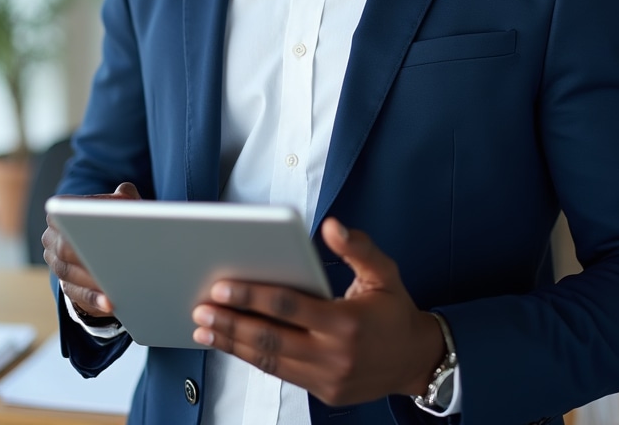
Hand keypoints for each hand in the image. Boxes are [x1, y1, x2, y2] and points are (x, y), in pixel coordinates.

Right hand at [42, 181, 141, 318]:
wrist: (102, 249)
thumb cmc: (113, 222)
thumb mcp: (118, 206)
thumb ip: (123, 196)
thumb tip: (126, 193)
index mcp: (60, 215)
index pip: (62, 212)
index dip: (79, 216)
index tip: (96, 220)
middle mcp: (52, 241)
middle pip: (65, 246)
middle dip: (86, 251)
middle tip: (109, 255)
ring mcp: (58, 266)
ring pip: (70, 273)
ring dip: (91, 279)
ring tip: (113, 281)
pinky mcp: (68, 289)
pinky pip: (78, 295)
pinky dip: (94, 299)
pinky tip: (110, 302)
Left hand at [191, 217, 444, 405]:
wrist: (417, 360)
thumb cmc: (396, 310)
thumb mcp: (384, 271)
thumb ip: (358, 247)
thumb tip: (331, 226)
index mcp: (346, 322)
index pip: (288, 307)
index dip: (252, 296)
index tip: (222, 286)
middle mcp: (334, 355)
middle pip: (271, 338)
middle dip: (231, 322)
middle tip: (201, 308)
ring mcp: (327, 378)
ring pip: (270, 361)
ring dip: (233, 344)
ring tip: (205, 328)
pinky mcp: (324, 392)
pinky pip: (281, 374)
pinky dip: (253, 358)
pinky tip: (232, 344)